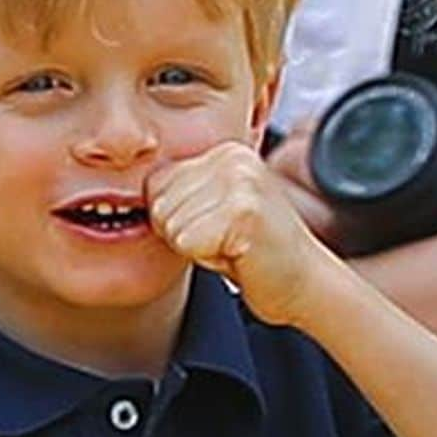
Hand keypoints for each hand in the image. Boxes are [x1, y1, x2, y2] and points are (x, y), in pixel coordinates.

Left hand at [148, 141, 339, 326]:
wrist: (306, 284)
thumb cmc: (256, 254)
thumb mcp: (215, 211)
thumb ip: (184, 194)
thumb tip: (130, 195)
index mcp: (225, 152)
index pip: (156, 184)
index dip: (179, 219)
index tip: (216, 227)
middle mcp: (233, 157)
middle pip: (160, 205)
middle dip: (186, 235)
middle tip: (227, 241)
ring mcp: (240, 181)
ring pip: (172, 225)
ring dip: (198, 249)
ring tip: (234, 248)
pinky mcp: (244, 211)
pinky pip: (189, 242)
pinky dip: (209, 260)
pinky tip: (240, 256)